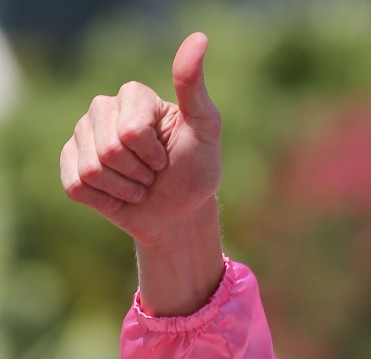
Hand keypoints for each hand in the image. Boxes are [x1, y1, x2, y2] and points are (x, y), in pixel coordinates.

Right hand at [60, 32, 220, 244]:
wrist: (179, 212)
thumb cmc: (195, 171)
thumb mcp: (205, 130)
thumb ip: (195, 89)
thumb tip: (198, 39)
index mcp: (132, 96)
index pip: (131, 130)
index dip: (153, 153)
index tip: (168, 156)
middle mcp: (102, 109)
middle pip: (110, 150)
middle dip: (140, 172)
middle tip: (154, 173)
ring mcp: (81, 136)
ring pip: (92, 170)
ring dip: (125, 189)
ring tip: (140, 184)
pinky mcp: (69, 165)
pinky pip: (76, 185)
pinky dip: (105, 200)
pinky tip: (120, 195)